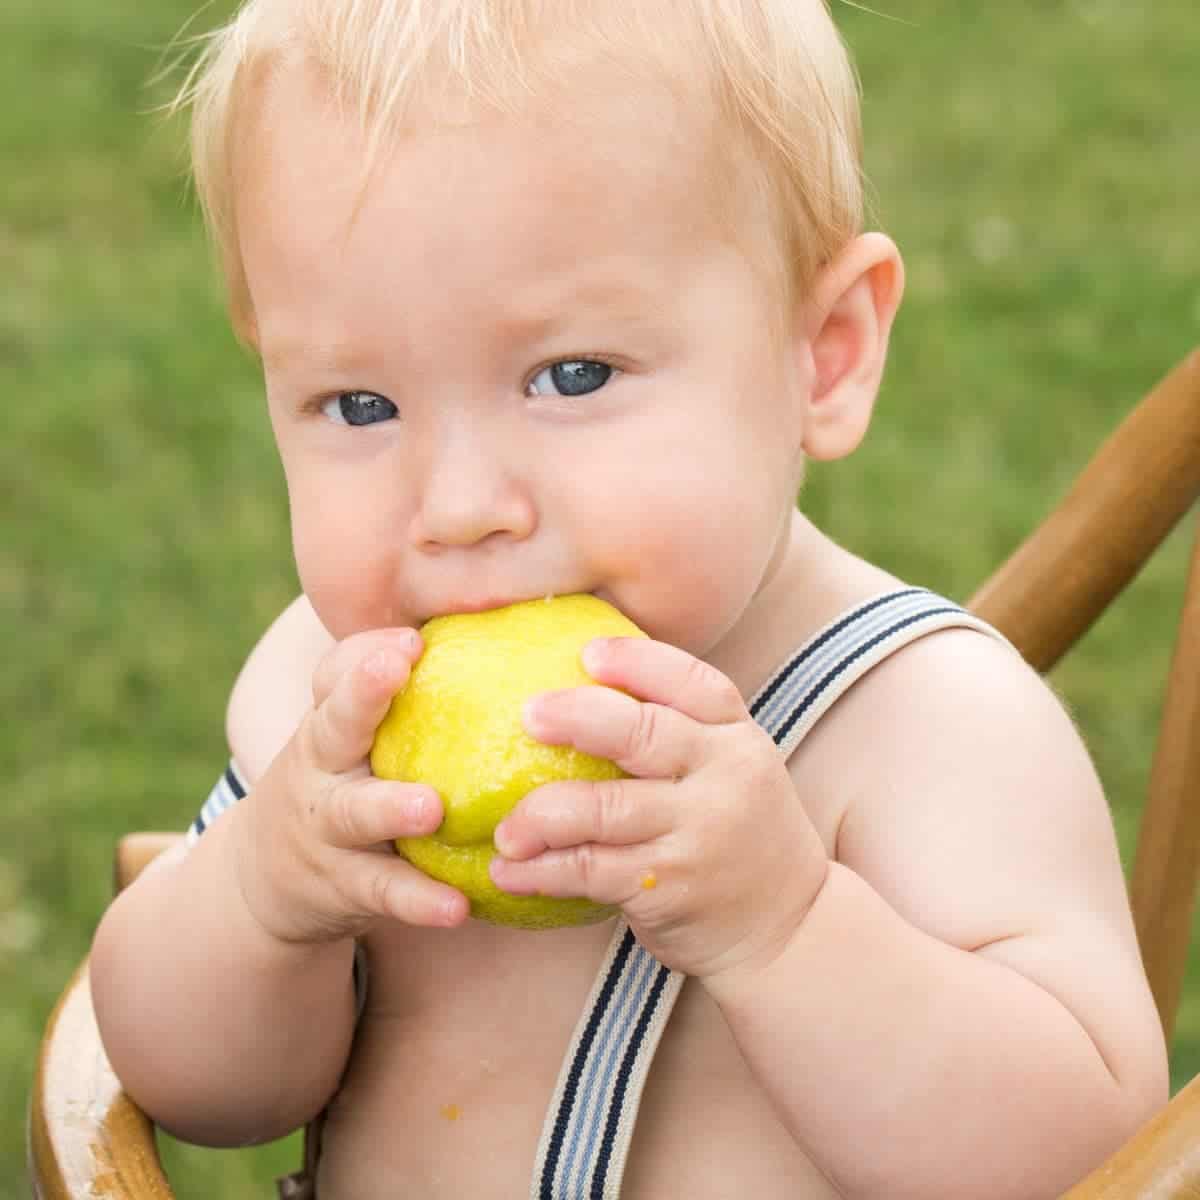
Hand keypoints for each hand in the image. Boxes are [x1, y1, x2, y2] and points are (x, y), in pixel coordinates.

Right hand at [230, 628, 469, 944]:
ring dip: (392, 807)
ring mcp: (327, 828)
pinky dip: (420, 900)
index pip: (336, 673)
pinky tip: (459, 906)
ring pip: (357, 813)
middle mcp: (320, 767)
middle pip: (334, 724)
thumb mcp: (347, 740)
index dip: (366, 650)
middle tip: (393, 668)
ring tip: (431, 808)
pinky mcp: (343, 886)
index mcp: (329, 724)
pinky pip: (386, 892)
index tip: (409, 636)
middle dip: (362, 692)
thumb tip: (498, 636)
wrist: (260, 880)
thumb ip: (397, 698)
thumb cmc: (337, 785)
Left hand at [488, 637, 828, 977]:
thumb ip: (685, 734)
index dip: (638, 662)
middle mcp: (724, 778)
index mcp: (738, 738)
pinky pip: (591, 870)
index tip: (587, 652)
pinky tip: (508, 872)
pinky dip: (542, 871)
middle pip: (645, 734)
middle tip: (528, 715)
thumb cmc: (740, 835)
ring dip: (541, 814)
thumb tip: (587, 687)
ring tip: (505, 829)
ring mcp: (698, 834)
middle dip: (578, 718)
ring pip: (604, 809)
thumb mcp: (735, 771)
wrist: (791, 928)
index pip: (695, 683)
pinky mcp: (669, 886)